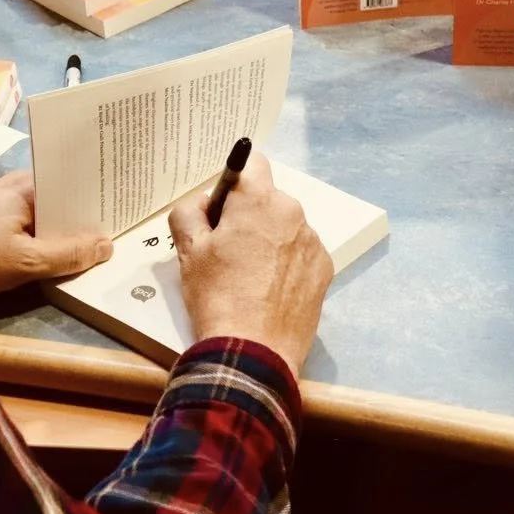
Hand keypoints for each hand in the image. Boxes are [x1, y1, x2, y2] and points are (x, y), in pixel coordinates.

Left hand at [0, 172, 112, 295]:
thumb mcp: (26, 261)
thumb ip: (68, 255)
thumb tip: (107, 245)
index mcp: (29, 185)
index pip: (75, 185)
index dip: (99, 200)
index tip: (126, 213)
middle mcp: (16, 184)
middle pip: (61, 199)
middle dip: (82, 218)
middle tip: (115, 236)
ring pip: (43, 213)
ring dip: (60, 230)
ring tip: (89, 247)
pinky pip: (26, 221)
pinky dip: (40, 235)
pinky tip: (51, 252)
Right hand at [170, 151, 332, 376]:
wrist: (253, 351)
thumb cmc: (216, 295)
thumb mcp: (188, 250)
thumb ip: (188, 211)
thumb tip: (203, 204)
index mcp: (259, 200)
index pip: (250, 162)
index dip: (232, 182)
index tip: (220, 209)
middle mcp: (293, 213)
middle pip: (267, 199)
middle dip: (248, 215)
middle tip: (226, 250)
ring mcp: (313, 243)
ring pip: (285, 227)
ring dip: (269, 240)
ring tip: (248, 277)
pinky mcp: (325, 270)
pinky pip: (300, 253)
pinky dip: (286, 264)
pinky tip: (268, 291)